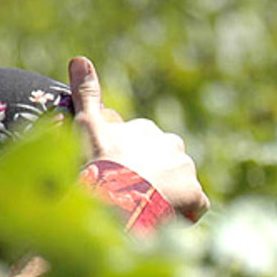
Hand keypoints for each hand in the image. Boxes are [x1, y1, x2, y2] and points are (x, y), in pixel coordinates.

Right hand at [70, 56, 209, 221]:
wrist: (115, 200)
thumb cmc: (97, 162)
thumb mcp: (86, 126)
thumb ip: (86, 94)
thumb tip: (79, 59)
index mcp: (147, 130)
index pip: (141, 146)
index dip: (127, 163)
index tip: (115, 176)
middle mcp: (173, 145)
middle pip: (164, 164)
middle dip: (152, 177)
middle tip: (130, 195)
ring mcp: (187, 171)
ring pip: (179, 184)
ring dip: (167, 195)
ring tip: (143, 209)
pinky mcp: (196, 195)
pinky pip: (195, 205)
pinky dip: (185, 212)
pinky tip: (163, 218)